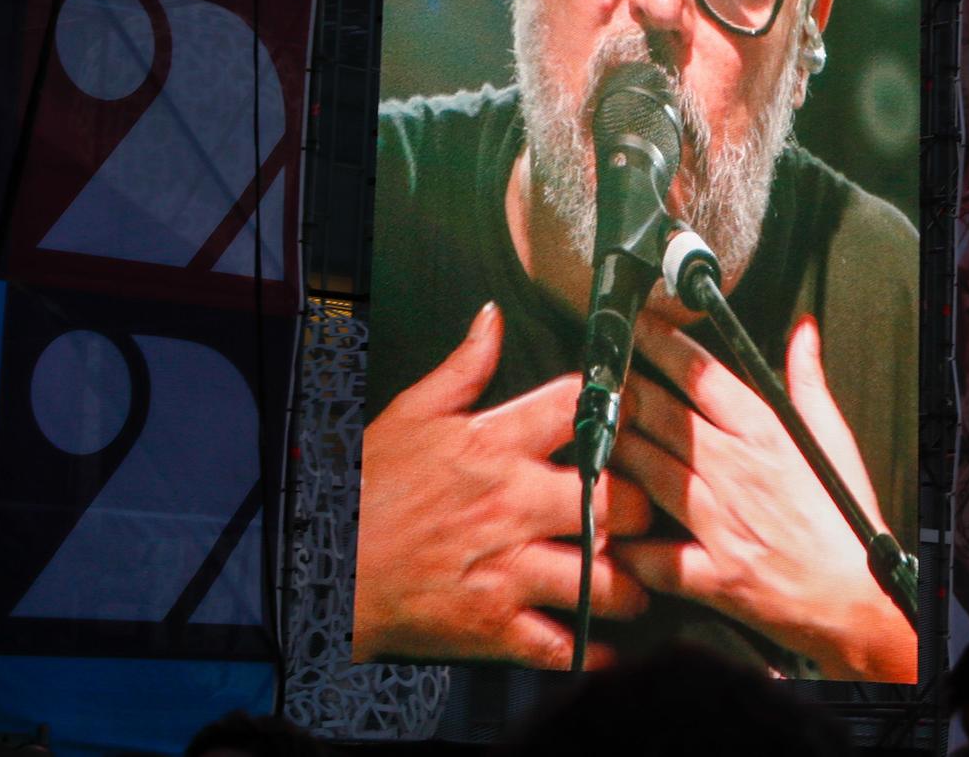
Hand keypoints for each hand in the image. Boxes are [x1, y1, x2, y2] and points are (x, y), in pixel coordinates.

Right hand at [353, 301, 653, 667]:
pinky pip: (557, 643)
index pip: (576, 409)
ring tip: (635, 585)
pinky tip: (605, 645)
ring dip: (628, 586)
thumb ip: (464, 367)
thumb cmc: (369, 489)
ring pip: (598, 578)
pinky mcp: (492, 623)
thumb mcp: (412, 415)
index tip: (638, 414)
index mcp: (493, 445)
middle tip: (646, 516)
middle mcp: (510, 503)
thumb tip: (492, 317)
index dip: (618, 405)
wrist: (322, 568)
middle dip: (640, 510)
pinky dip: (588, 651)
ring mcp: (505, 567)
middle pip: (612, 500)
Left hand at [610, 315, 916, 681]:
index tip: (637, 325)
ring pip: (648, 472)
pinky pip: (654, 556)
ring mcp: (720, 522)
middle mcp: (737, 471)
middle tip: (599, 372)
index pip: (704, 375)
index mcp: (767, 434)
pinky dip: (627, 545)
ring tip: (590, 431)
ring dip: (615, 449)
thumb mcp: (834, 441)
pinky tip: (604, 529)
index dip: (663, 344)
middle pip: (663, 416)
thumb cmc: (842, 519)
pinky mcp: (711, 573)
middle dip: (625, 389)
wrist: (854, 596)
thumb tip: (803, 333)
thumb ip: (809, 383)